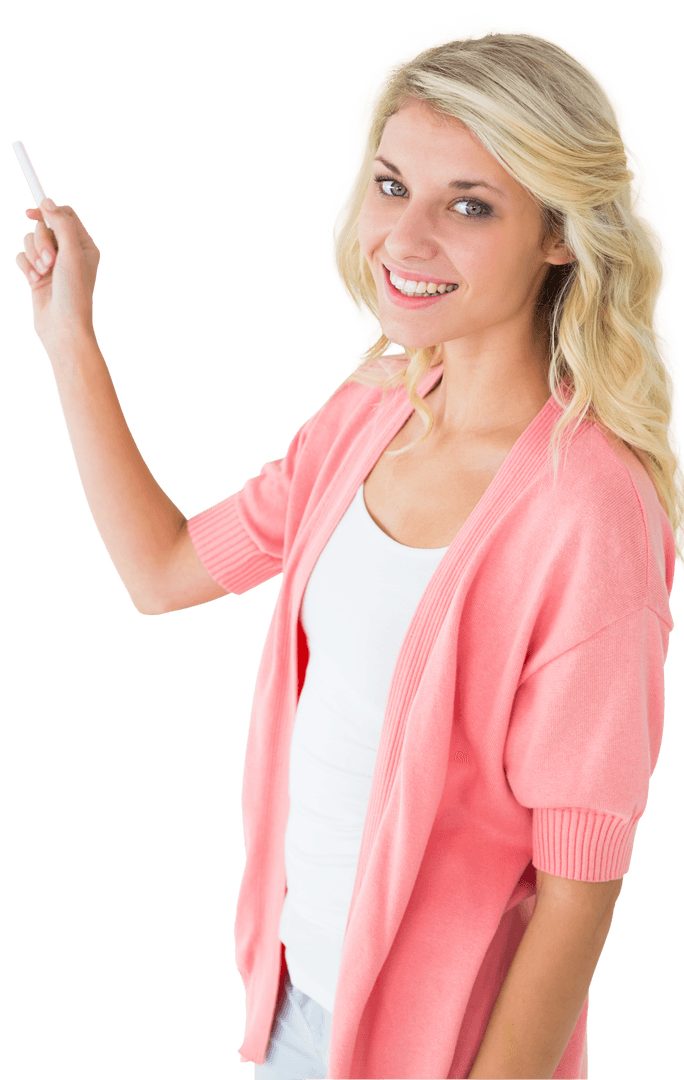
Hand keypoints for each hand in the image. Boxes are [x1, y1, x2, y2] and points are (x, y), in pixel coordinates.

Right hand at [14, 197, 100, 349]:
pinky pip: (21, 257)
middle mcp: (69, 253)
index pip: (65, 215)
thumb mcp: (72, 254)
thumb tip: (47, 201)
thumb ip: (61, 224)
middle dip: (41, 242)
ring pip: (30, 241)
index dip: (48, 210)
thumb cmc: (74, 294)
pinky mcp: (37, 274)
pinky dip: (25, 266)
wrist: (63, 328)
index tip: (31, 213)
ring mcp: (51, 264)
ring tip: (43, 274)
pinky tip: (34, 280)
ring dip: (33, 256)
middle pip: (43, 227)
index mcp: (84, 245)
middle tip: (50, 261)